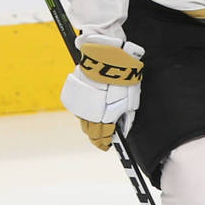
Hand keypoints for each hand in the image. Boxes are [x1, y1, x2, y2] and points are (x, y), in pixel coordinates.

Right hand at [60, 34, 144, 149]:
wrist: (107, 59)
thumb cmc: (123, 79)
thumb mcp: (131, 100)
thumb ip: (127, 118)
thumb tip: (123, 131)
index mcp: (104, 118)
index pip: (102, 137)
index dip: (105, 143)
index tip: (107, 145)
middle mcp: (89, 115)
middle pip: (90, 133)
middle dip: (97, 137)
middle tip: (103, 138)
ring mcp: (79, 106)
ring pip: (83, 122)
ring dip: (90, 125)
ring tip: (98, 124)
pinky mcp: (72, 97)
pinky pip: (78, 111)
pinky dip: (84, 113)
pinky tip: (91, 110)